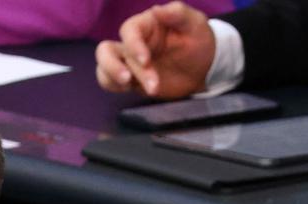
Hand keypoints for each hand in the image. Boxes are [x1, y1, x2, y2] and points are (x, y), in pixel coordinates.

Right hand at [96, 2, 216, 98]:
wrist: (204, 67)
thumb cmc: (198, 40)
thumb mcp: (195, 23)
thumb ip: (177, 14)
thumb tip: (156, 10)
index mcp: (145, 25)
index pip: (128, 31)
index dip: (132, 45)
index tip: (145, 60)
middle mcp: (132, 42)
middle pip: (108, 50)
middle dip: (118, 67)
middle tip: (138, 82)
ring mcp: (129, 62)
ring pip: (103, 65)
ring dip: (113, 77)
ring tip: (131, 87)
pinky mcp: (131, 79)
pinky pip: (109, 81)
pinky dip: (112, 85)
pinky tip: (130, 89)